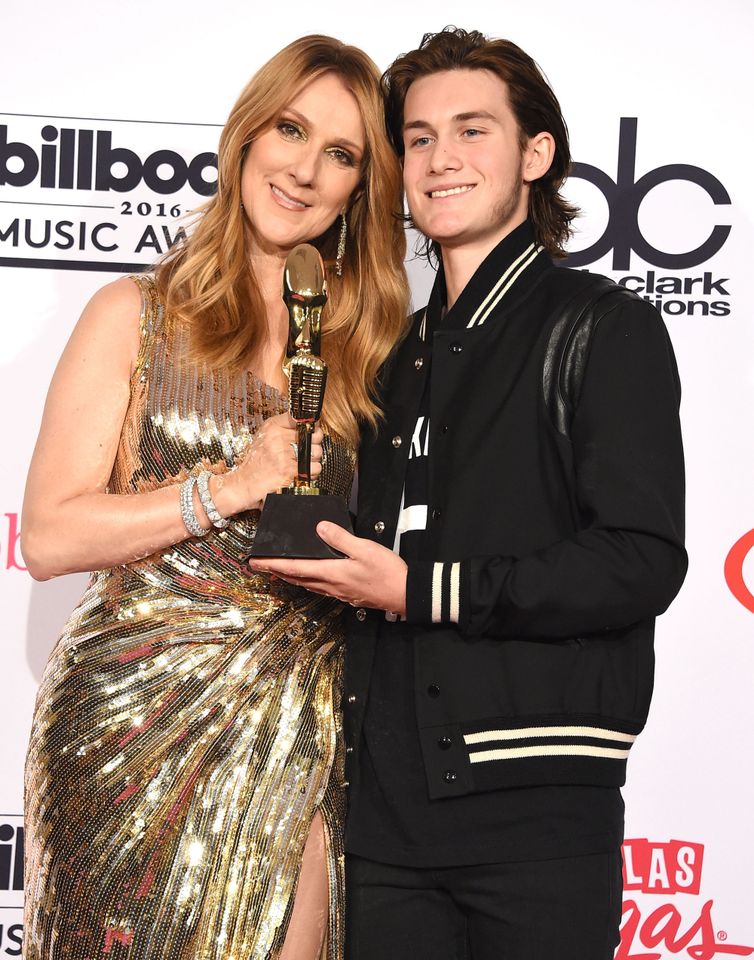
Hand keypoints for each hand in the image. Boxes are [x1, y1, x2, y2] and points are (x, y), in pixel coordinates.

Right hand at [215, 414, 323, 513]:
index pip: (301, 417)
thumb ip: (283, 428)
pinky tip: (303, 472)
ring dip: (313, 459)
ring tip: (303, 462)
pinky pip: (313, 467)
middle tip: (307, 450)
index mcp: (273, 426)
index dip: (310, 425)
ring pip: (316, 452)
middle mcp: (278, 437)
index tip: (310, 431)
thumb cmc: (255, 461)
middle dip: (314, 444)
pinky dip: (312, 472)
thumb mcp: (264, 436)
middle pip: (313, 435)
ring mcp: (283, 453)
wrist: (244, 482)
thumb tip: (308, 425)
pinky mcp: (289, 470)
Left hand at [249, 522, 407, 615]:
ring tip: (279, 572)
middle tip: (260, 567)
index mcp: (332, 572)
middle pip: (297, 579)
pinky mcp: (347, 594)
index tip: (255, 562)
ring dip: (290, 578)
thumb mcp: (364, 549)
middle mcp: (331, 585)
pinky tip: (310, 580)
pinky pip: (319, 588)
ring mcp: (338, 592)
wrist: (405, 594)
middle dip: (276, 572)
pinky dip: (307, 582)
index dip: (273, 565)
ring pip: (307, 585)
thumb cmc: (387, 572)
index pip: (295, 568)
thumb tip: (320, 528)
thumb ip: (340, 538)